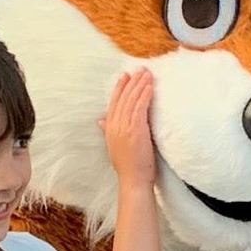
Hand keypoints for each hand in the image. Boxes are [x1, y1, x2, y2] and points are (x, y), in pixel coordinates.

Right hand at [99, 68, 158, 187]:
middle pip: (122, 98)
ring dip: (140, 85)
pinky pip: (140, 107)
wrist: (133, 180)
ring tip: (147, 74)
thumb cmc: (128, 167)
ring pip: (132, 100)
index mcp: (109, 128)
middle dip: (131, 82)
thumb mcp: (114, 146)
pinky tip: (150, 87)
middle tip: (140, 69)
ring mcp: (124, 127)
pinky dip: (145, 95)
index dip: (119, 88)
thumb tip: (100, 120)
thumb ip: (108, 130)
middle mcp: (114, 126)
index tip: (125, 76)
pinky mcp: (136, 130)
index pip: (113, 103)